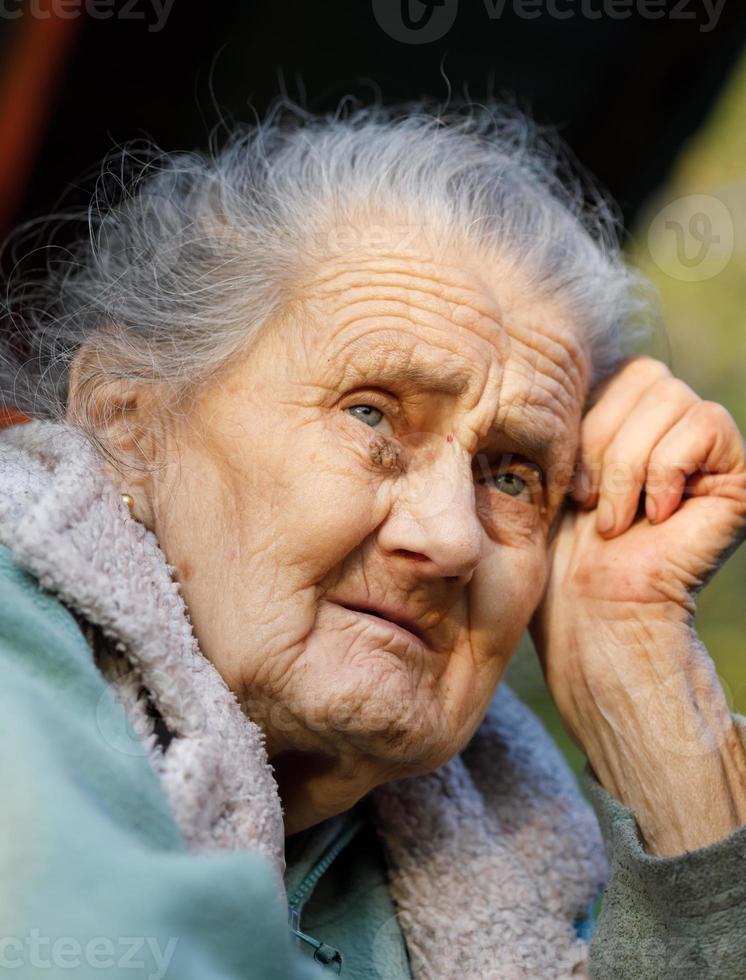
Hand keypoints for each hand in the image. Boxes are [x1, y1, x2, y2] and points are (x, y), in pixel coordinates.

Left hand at [530, 356, 745, 854]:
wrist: (591, 614)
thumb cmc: (559, 554)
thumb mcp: (549, 466)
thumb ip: (566, 408)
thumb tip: (548, 344)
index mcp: (625, 419)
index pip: (614, 368)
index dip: (583, 423)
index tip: (568, 486)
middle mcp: (670, 428)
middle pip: (643, 375)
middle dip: (604, 445)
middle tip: (592, 505)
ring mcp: (707, 450)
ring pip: (669, 398)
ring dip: (627, 467)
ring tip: (617, 520)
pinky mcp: (738, 474)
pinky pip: (704, 426)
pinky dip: (665, 471)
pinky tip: (654, 517)